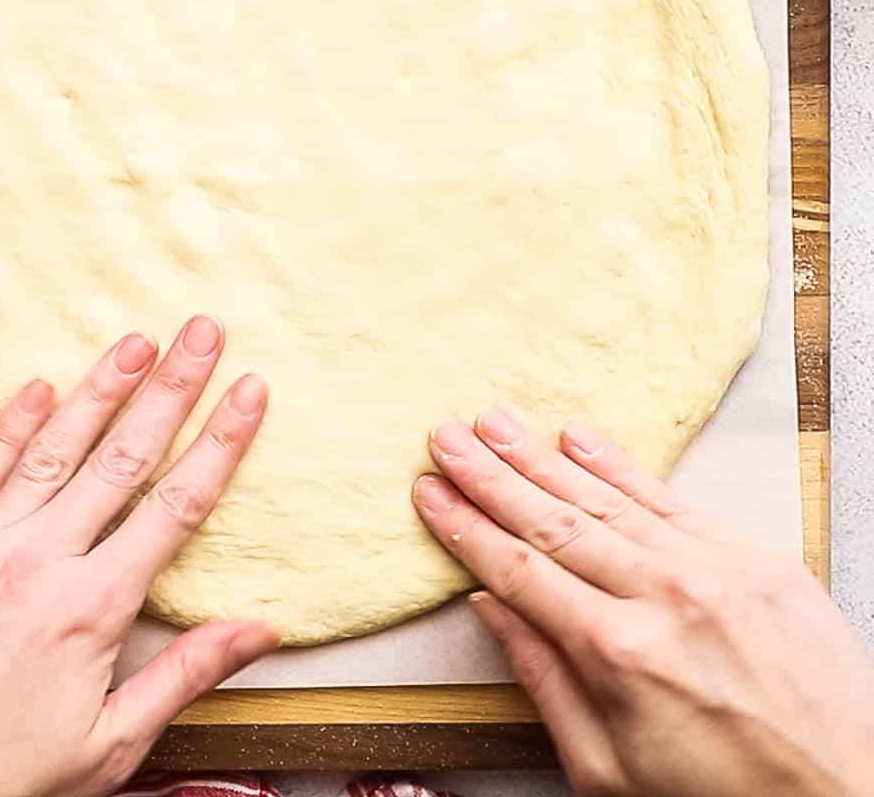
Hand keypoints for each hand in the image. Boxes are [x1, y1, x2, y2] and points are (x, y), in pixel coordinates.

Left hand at [0, 315, 277, 796]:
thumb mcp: (110, 743)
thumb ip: (187, 674)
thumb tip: (260, 630)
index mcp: (93, 607)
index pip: (177, 504)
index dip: (222, 441)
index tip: (249, 390)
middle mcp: (41, 558)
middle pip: (124, 454)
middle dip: (172, 387)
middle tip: (203, 334)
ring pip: (55, 446)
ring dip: (101, 387)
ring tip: (136, 340)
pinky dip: (11, 424)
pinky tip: (38, 386)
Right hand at [413, 410, 873, 796]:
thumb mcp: (609, 772)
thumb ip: (544, 680)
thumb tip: (490, 606)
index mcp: (618, 653)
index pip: (518, 570)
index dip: (465, 526)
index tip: (429, 491)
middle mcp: (662, 596)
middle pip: (552, 520)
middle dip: (490, 475)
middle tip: (446, 437)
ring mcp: (714, 568)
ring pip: (603, 498)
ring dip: (539, 456)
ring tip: (493, 422)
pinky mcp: (756, 558)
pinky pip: (670, 498)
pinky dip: (618, 465)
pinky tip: (577, 436)